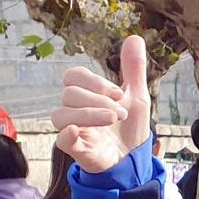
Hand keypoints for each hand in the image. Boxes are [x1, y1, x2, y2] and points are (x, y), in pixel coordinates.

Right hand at [54, 34, 151, 174]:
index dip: (94, 81)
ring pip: (62, 114)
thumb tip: (135, 37)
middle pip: (69, 94)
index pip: (73, 76)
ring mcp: (73, 130)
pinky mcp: (76, 150)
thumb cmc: (130, 129)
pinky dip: (67, 134)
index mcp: (86, 96)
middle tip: (121, 113)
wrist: (135, 162)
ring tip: (114, 119)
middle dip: (98, 100)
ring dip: (89, 114)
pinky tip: (78, 131)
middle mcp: (74, 110)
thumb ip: (133, 70)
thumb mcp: (136, 97)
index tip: (118, 93)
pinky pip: (61, 139)